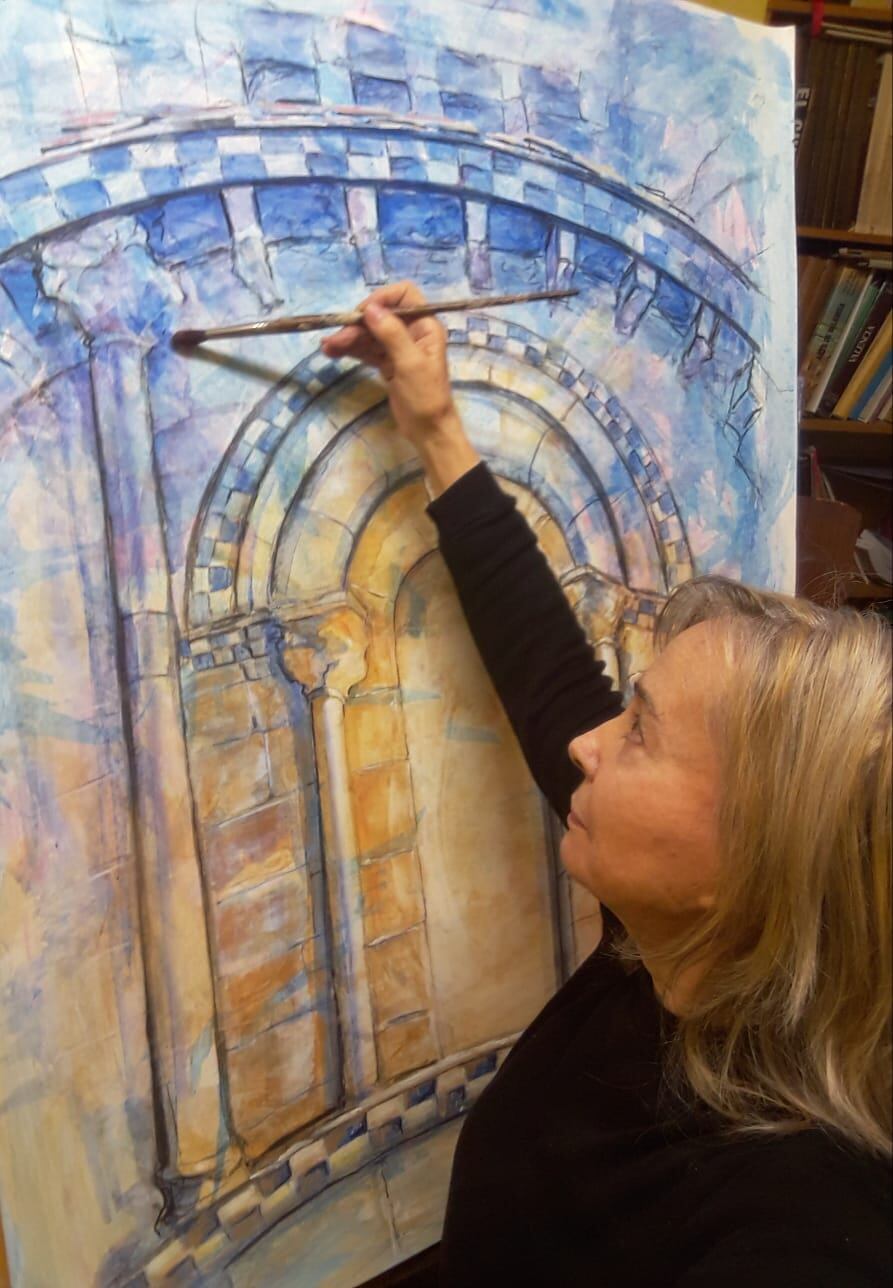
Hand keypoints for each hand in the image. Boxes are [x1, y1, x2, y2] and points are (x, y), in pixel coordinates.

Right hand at [321, 281, 458, 446]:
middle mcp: (412, 332)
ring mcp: (398, 348)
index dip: (382, 299)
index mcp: (425, 326)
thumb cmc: (426, 397)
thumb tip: (370, 309)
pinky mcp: (387, 363)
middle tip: (336, 338)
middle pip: (381, 316)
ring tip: (327, 347)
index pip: (404, 295)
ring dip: (349, 338)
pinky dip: (351, 349)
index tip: (363, 314)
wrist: (428, 431)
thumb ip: (391, 334)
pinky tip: (333, 352)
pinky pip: (367, 350)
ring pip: (370, 334)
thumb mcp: (410, 363)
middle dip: (358, 325)